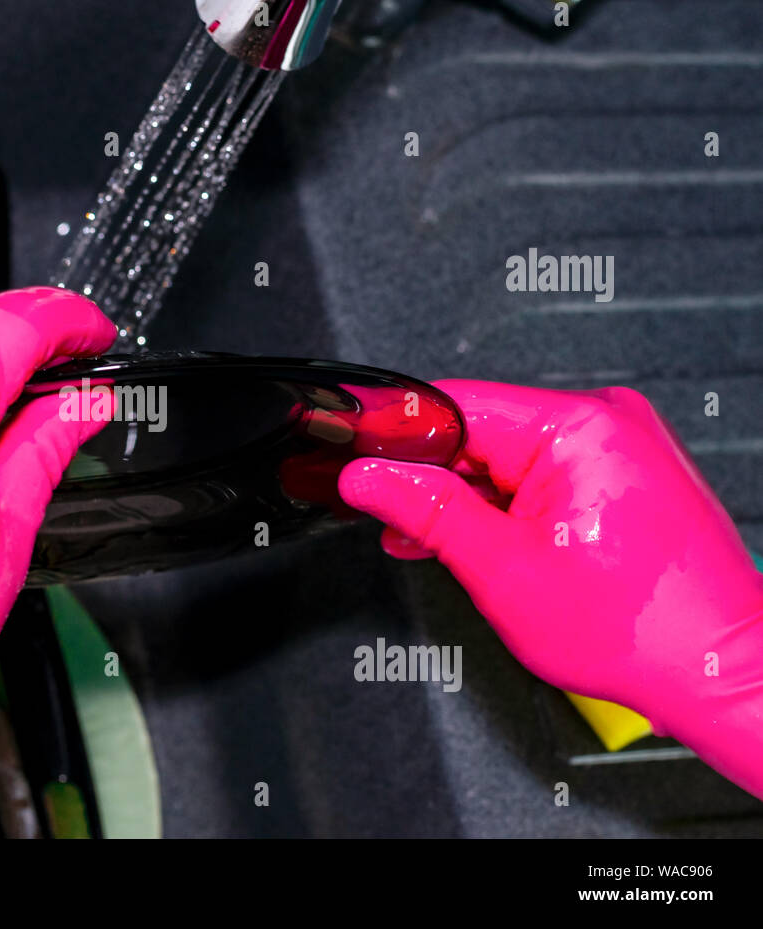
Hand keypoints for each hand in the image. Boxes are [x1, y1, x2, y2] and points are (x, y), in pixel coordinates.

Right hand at [338, 380, 762, 796]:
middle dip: (432, 481)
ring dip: (467, 499)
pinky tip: (483, 540)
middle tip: (402, 526)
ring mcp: (618, 443)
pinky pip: (539, 470)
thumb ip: (426, 512)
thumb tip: (368, 477)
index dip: (395, 440)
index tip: (358, 468)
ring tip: (449, 548)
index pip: (452, 405)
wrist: (715, 669)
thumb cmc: (636, 630)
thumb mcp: (502, 570)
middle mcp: (604, 420)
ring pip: (504, 454)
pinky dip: (504, 505)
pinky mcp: (621, 470)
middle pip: (477, 430)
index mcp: (577, 427)